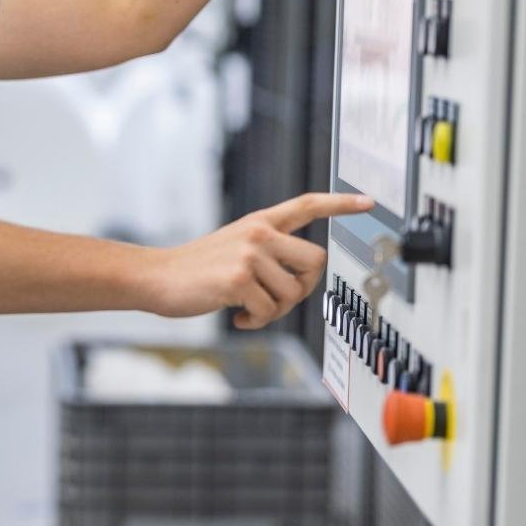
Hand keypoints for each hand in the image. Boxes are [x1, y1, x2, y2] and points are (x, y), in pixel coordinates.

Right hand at [145, 192, 373, 328]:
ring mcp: (249, 254)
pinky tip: (237, 317)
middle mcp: (258, 232)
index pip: (307, 205)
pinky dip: (256, 322)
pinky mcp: (238, 279)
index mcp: (260, 222)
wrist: (156, 277)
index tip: (369, 203)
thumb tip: (299, 282)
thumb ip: (268, 254)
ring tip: (248, 309)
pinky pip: (269, 311)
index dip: (340, 204)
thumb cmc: (197, 270)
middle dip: (304, 288)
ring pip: (293, 293)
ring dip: (274, 310)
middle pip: (315, 261)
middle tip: (278, 300)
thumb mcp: (235, 248)